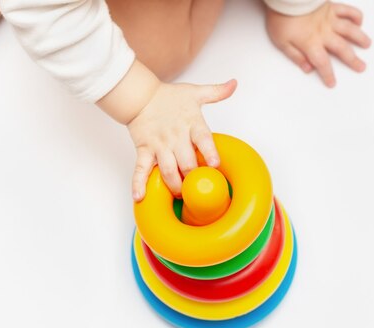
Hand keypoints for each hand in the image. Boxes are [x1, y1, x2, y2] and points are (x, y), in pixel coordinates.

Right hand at [128, 79, 236, 200]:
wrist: (140, 95)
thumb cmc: (169, 98)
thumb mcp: (194, 92)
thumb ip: (216, 92)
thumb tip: (234, 84)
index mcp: (191, 123)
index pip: (203, 138)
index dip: (209, 151)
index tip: (214, 164)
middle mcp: (175, 136)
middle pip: (186, 162)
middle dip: (193, 177)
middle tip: (199, 188)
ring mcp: (159, 145)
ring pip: (167, 170)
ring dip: (175, 185)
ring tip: (181, 196)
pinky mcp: (144, 150)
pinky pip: (140, 169)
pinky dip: (139, 183)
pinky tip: (140, 196)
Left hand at [266, 2, 370, 86]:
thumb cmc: (280, 18)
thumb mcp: (281, 42)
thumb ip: (296, 56)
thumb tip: (308, 69)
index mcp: (310, 43)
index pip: (322, 63)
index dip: (328, 74)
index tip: (332, 83)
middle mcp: (324, 32)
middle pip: (342, 49)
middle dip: (353, 60)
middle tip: (361, 67)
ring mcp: (330, 18)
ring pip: (350, 29)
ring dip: (360, 38)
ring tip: (367, 45)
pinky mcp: (331, 6)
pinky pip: (348, 11)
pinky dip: (356, 16)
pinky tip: (359, 22)